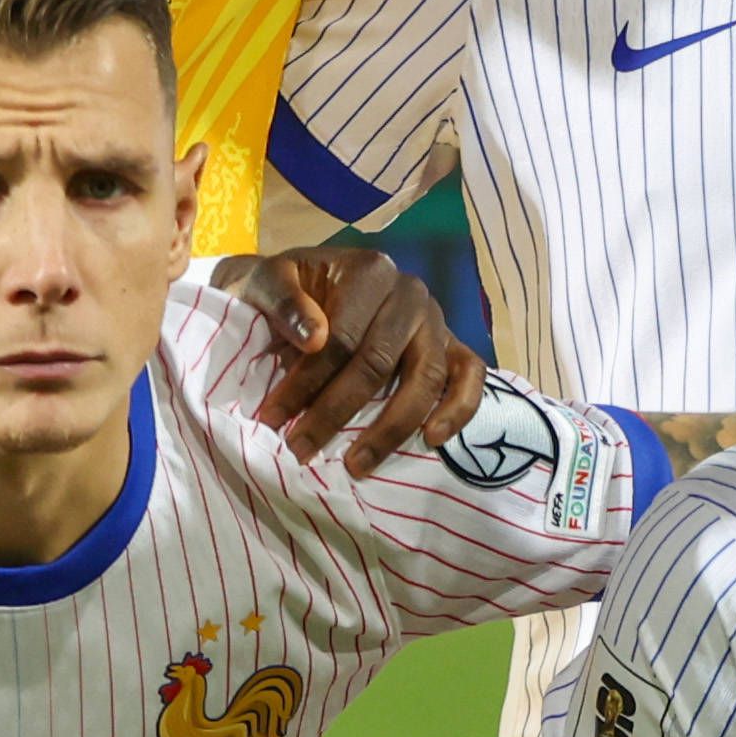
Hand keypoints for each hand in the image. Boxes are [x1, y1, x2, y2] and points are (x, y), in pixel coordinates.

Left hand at [241, 240, 484, 471]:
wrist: (303, 282)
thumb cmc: (285, 289)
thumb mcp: (265, 280)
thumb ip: (282, 301)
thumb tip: (314, 338)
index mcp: (370, 271)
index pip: (342, 337)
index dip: (306, 382)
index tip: (274, 417)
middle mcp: (410, 293)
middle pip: (378, 363)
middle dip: (336, 412)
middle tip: (302, 449)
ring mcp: (435, 321)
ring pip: (425, 379)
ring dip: (390, 429)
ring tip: (357, 465)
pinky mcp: (451, 345)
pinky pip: (470, 376)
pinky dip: (458, 409)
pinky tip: (432, 439)